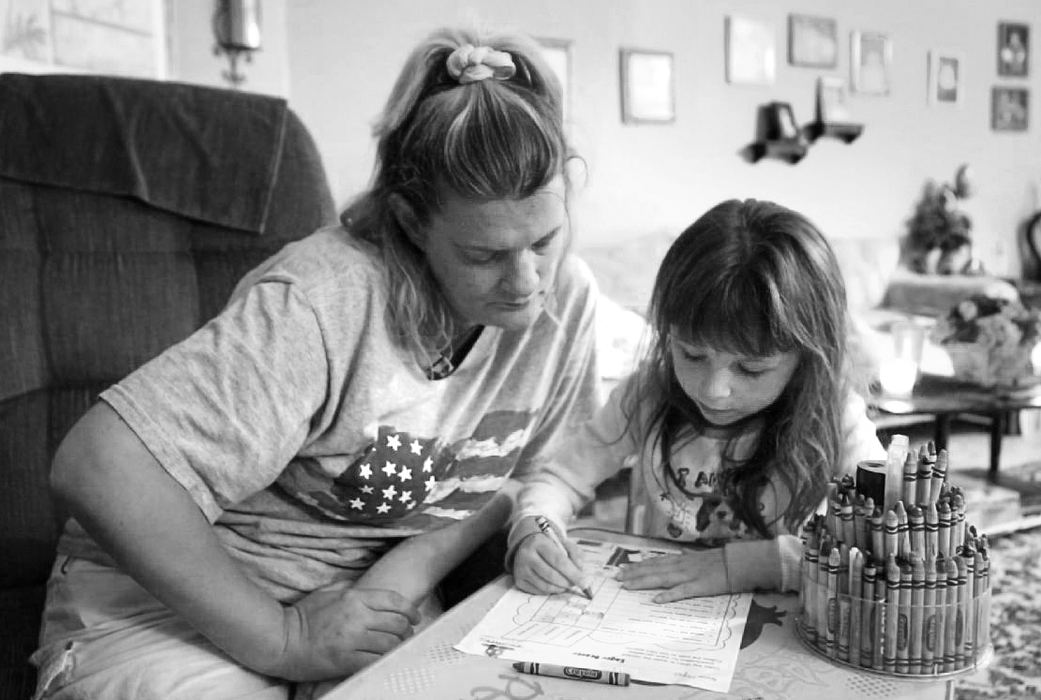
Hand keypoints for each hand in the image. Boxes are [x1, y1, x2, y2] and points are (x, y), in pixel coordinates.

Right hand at [273, 583, 420, 680]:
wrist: (281, 641)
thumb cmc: (303, 616)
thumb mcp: (328, 592)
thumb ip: (349, 587)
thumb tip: (366, 586)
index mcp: (354, 597)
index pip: (394, 600)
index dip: (410, 610)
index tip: (414, 617)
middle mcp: (357, 616)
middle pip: (397, 622)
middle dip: (406, 630)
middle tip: (407, 635)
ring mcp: (352, 638)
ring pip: (390, 643)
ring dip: (398, 646)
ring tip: (398, 648)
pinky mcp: (346, 659)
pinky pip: (376, 660)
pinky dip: (385, 661)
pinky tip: (385, 660)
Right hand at [511, 516, 585, 595]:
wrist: (528, 546)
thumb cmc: (549, 546)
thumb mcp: (563, 543)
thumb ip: (575, 554)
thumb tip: (579, 571)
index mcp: (539, 542)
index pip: (558, 560)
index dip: (573, 573)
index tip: (584, 582)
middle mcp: (527, 555)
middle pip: (551, 575)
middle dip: (568, 582)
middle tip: (576, 584)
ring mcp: (521, 569)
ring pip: (546, 586)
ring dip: (561, 588)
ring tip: (566, 584)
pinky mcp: (519, 580)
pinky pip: (539, 591)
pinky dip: (551, 591)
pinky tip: (555, 585)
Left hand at [616, 548, 727, 602]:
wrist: (737, 563)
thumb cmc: (719, 561)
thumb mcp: (699, 557)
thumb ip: (687, 558)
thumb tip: (679, 555)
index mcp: (680, 560)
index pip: (654, 562)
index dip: (637, 566)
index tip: (623, 568)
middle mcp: (680, 566)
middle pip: (652, 570)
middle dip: (633, 574)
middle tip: (617, 578)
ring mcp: (688, 576)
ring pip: (661, 579)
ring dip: (643, 582)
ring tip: (627, 586)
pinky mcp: (698, 587)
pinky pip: (681, 592)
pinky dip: (668, 595)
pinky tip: (656, 600)